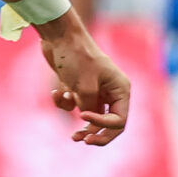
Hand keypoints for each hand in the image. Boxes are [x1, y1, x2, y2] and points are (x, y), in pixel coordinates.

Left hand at [37, 17, 129, 145]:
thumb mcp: (84, 87)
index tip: (83, 116)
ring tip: (73, 136)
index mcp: (120, 89)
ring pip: (91, 117)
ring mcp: (95, 90)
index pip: (119, 121)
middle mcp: (111, 92)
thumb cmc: (76, 57)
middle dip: (95, 134)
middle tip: (81, 140)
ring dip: (80, 125)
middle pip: (109, 125)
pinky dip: (65, 103)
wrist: (59, 36)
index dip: (102, 125)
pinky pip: (74, 105)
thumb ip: (89, 109)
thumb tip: (87, 121)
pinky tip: (57, 92)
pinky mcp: (79, 88)